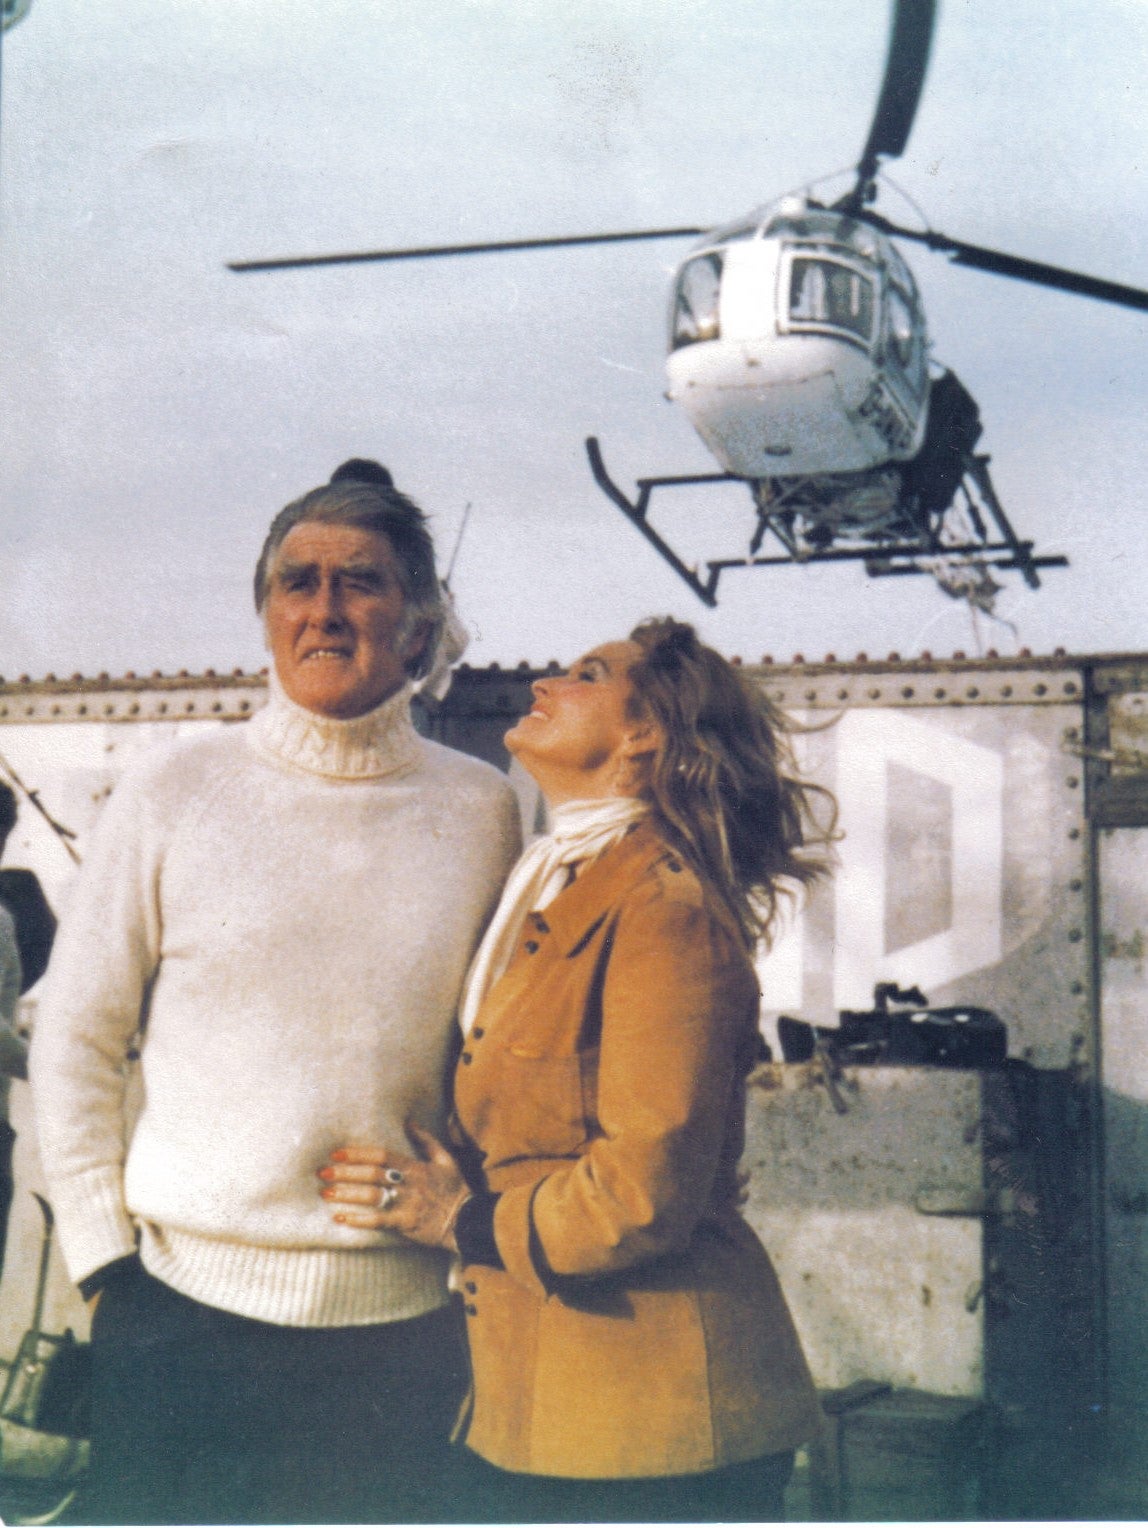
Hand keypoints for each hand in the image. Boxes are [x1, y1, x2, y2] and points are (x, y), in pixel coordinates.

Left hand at [319, 1121, 469, 1252]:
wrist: (467, 1221)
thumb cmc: (455, 1189)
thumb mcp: (445, 1159)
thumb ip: (426, 1140)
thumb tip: (408, 1121)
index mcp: (415, 1167)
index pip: (382, 1156)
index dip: (358, 1154)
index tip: (337, 1153)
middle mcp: (408, 1183)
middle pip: (371, 1175)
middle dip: (345, 1173)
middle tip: (323, 1172)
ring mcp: (406, 1204)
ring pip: (371, 1197)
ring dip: (347, 1194)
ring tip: (326, 1193)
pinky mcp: (405, 1224)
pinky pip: (378, 1221)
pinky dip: (358, 1220)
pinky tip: (341, 1218)